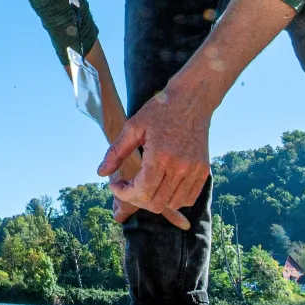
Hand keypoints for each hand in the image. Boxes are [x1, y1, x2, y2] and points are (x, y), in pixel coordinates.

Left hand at [97, 84, 213, 230]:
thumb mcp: (133, 127)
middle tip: (127, 186)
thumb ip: (116, 152)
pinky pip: (188, 198)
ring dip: (154, 200)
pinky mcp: (203, 171)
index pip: (141, 192)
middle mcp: (180, 167)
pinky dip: (172, 199)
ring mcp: (194, 170)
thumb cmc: (160, 111)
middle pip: (156, 203)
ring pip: (172, 204)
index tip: (116, 184)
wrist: (192, 100)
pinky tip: (161, 186)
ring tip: (143, 186)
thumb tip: (100, 172)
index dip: (124, 193)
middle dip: (136, 199)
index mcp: (161, 156)